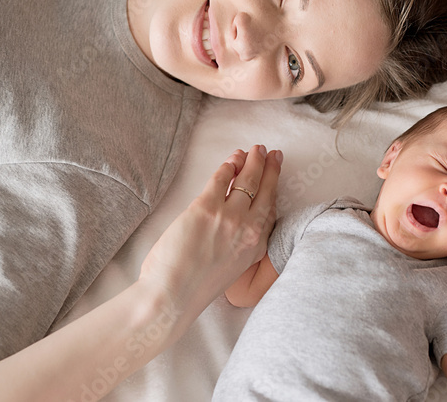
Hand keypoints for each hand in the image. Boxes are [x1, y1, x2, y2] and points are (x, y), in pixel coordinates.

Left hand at [137, 145, 279, 318]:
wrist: (172, 297)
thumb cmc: (193, 289)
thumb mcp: (231, 270)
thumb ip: (239, 247)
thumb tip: (234, 227)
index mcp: (255, 248)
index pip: (270, 210)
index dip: (273, 189)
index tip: (274, 175)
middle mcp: (248, 230)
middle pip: (265, 190)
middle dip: (269, 168)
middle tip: (269, 153)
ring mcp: (229, 218)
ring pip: (247, 180)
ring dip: (252, 161)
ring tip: (254, 150)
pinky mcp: (207, 208)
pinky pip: (222, 179)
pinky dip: (228, 166)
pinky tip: (231, 160)